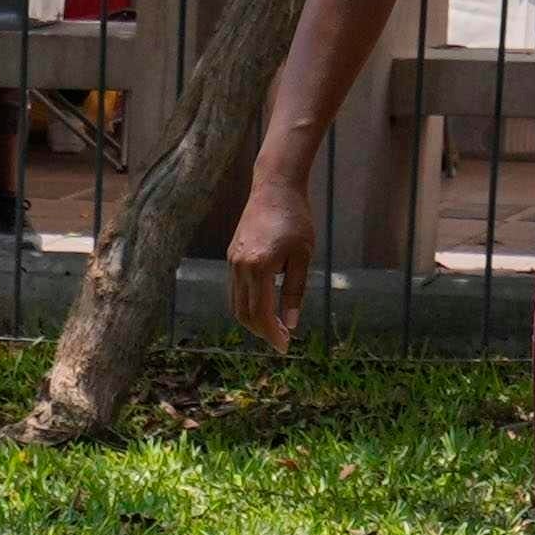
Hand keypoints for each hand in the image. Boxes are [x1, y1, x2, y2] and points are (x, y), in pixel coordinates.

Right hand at [226, 153, 316, 347]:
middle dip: (262, 332)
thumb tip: (291, 324)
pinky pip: (235, 290)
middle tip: (281, 340)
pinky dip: (246, 304)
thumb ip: (295, 292)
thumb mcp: (303, 257)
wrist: (275, 187)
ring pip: (236, 304)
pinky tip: (263, 306)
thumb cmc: (296, 219)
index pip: (261, 313)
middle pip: (244, 314)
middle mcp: (240, 266)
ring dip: (252, 321)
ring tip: (272, 327)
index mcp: (260, 267)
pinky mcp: (231, 256)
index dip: (271, 335)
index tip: (285, 347)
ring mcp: (232, 262)